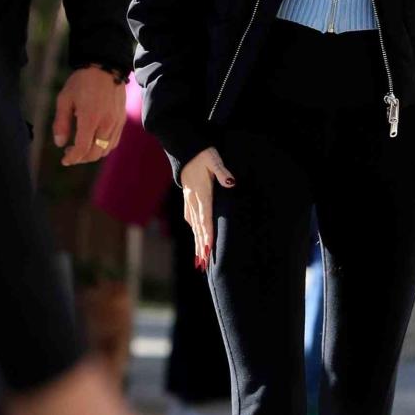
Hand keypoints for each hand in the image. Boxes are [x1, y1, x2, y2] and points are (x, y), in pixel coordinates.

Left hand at [53, 67, 125, 165]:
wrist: (106, 67)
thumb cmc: (82, 82)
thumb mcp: (64, 99)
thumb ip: (61, 123)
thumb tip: (60, 143)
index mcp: (90, 119)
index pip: (82, 148)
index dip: (72, 158)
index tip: (64, 160)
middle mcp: (106, 124)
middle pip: (95, 153)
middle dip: (81, 158)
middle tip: (70, 154)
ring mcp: (116, 123)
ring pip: (106, 150)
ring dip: (93, 154)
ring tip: (82, 149)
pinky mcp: (122, 120)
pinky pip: (114, 141)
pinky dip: (104, 147)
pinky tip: (94, 141)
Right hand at [179, 146, 234, 270]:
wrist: (184, 148)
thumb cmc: (202, 154)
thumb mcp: (214, 159)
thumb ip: (222, 171)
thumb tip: (231, 182)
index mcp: (202, 194)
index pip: (206, 219)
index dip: (207, 236)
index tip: (207, 251)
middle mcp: (194, 200)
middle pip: (198, 228)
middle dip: (200, 247)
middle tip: (202, 266)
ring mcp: (190, 199)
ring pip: (194, 225)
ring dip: (196, 241)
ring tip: (198, 259)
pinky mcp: (189, 197)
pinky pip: (191, 217)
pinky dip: (194, 228)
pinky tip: (196, 233)